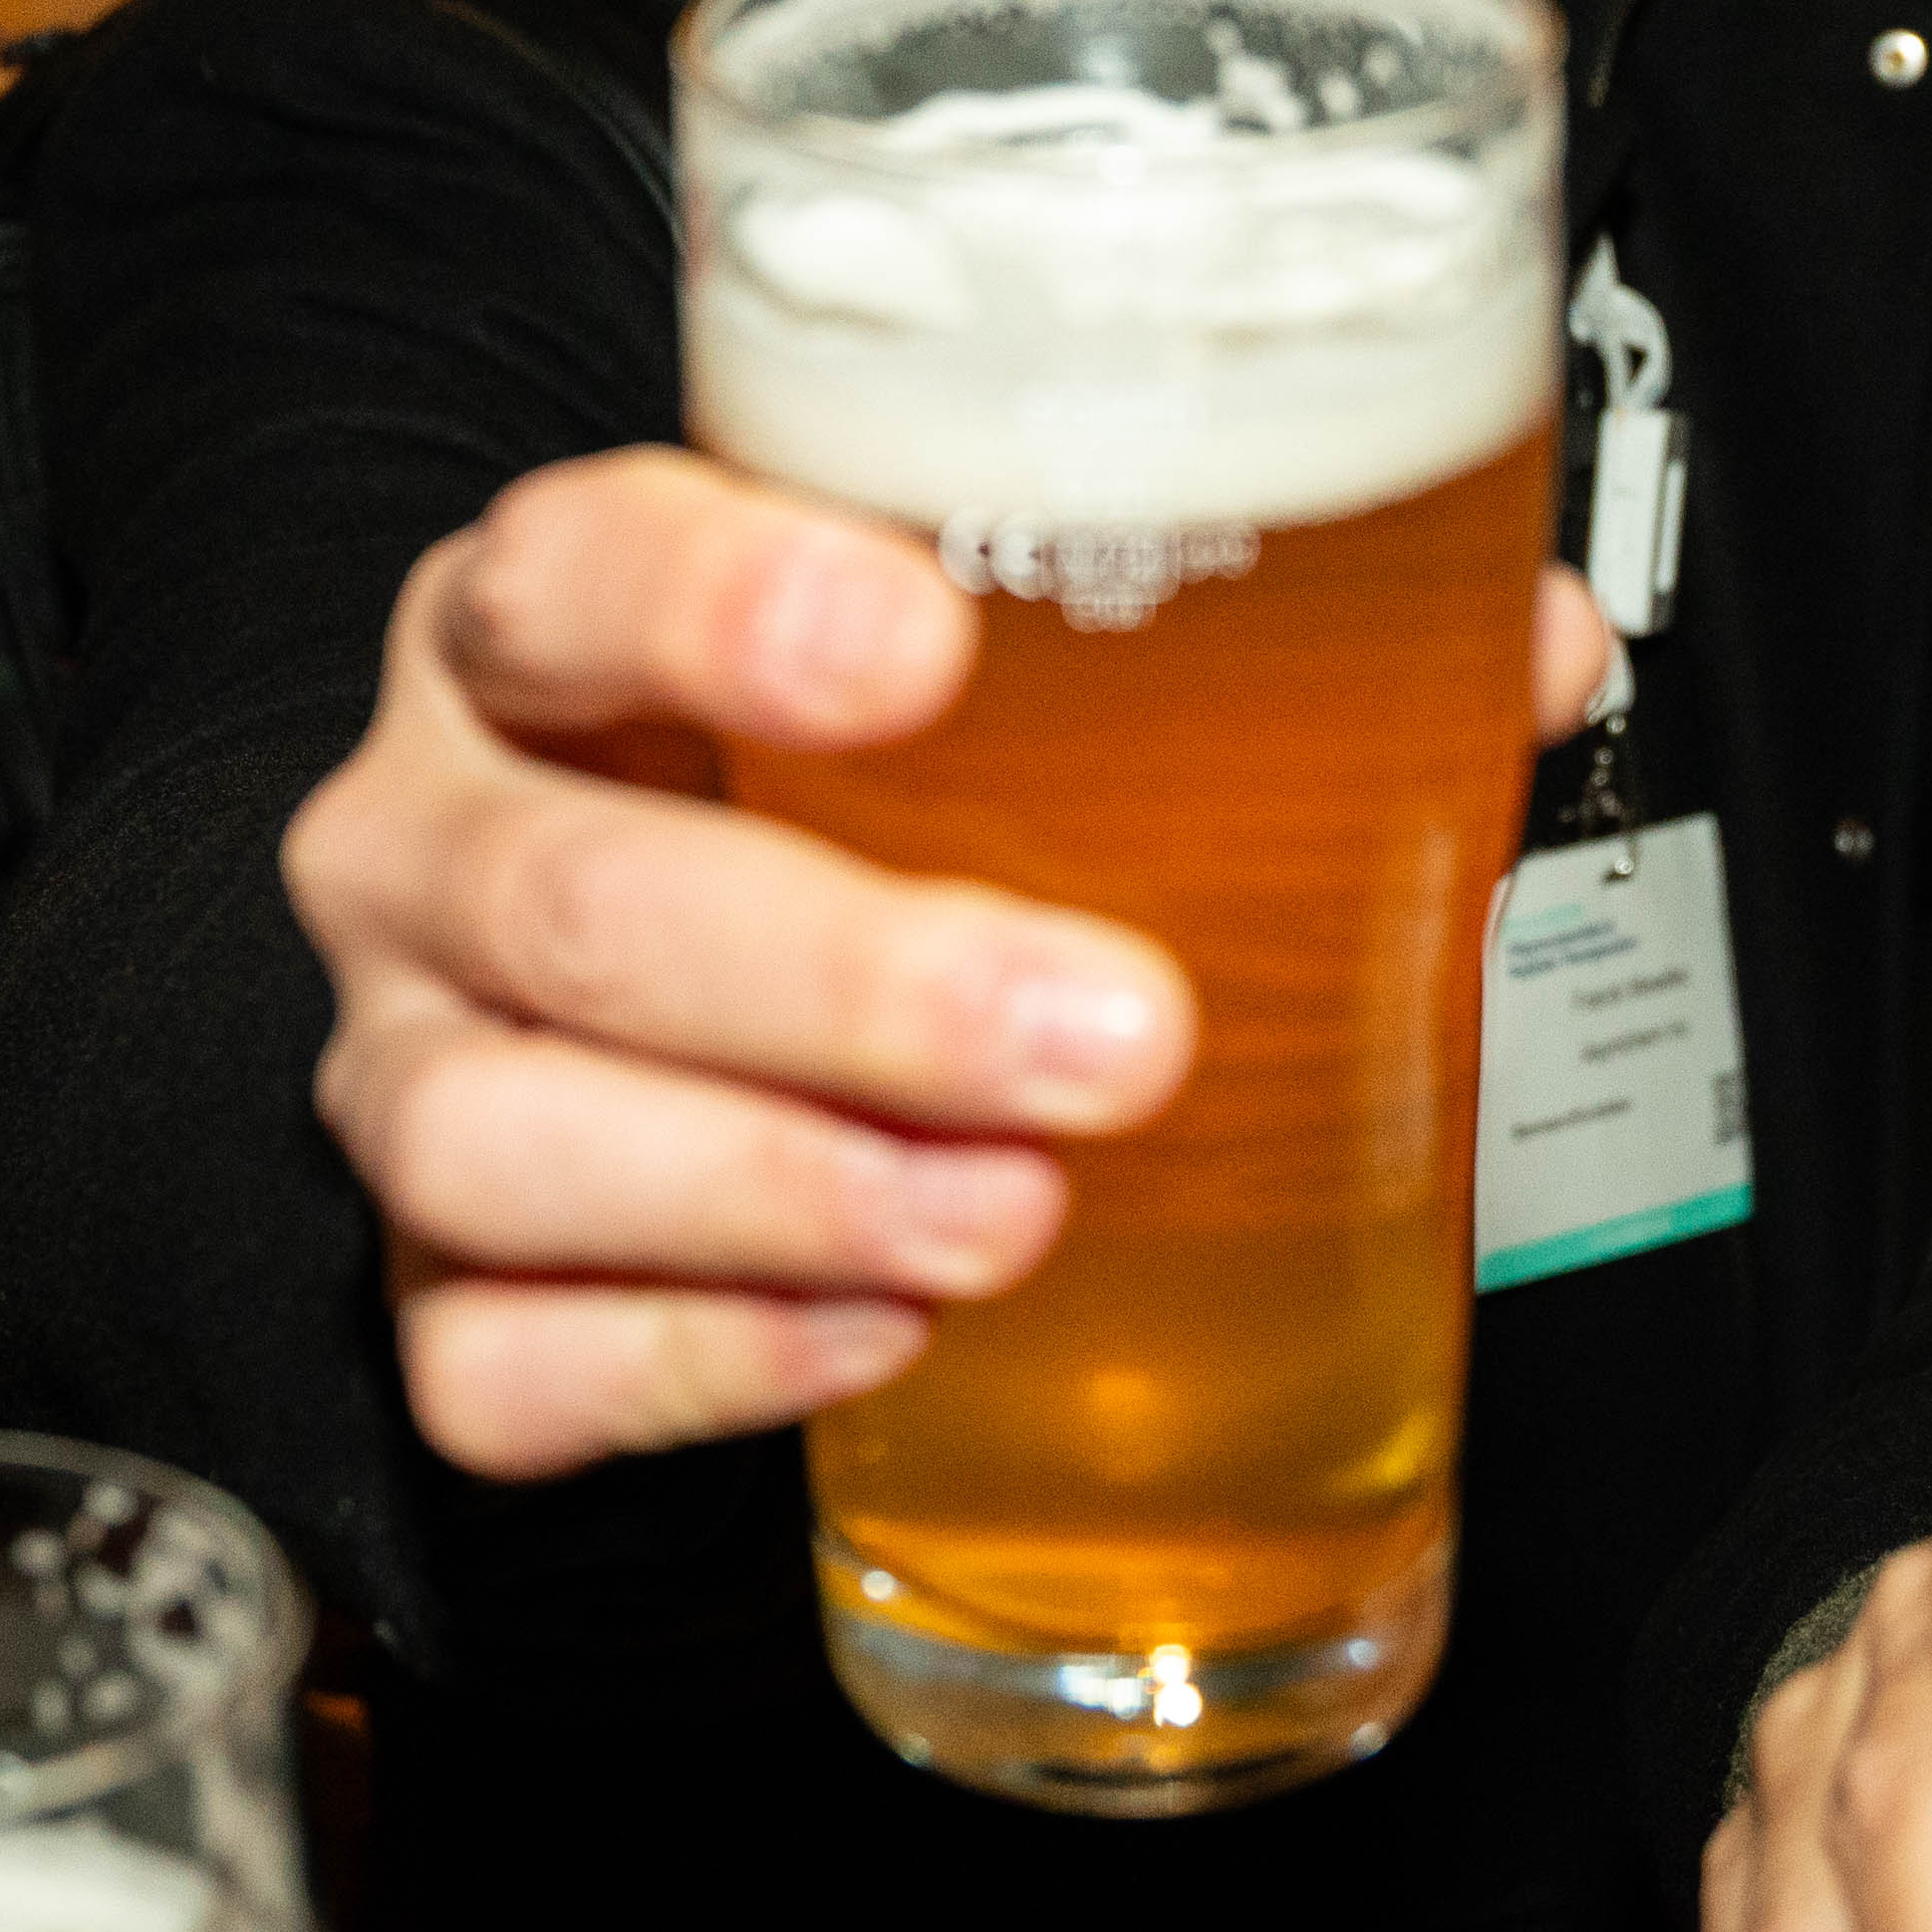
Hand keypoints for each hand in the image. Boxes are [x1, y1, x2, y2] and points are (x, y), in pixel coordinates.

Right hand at [288, 446, 1614, 1480]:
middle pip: (572, 895)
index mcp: (554, 630)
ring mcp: (405, 1060)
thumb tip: (1526, 650)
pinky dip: (692, 1362)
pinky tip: (874, 1339)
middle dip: (854, 978)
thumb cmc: (836, 804)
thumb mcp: (986, 677)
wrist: (662, 986)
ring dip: (779, 1190)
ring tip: (1011, 1220)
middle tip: (1110, 1032)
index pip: (574, 569)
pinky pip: (495, 1354)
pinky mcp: (426, 1283)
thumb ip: (1248, 641)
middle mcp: (438, 831)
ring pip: (496, 1136)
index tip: (922, 642)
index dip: (722, 598)